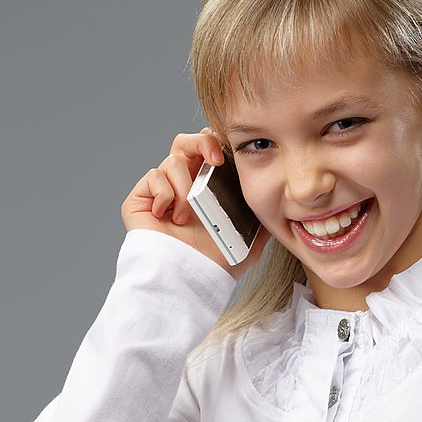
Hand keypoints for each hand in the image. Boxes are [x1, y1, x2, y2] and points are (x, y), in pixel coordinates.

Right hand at [120, 127, 270, 278]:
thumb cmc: (215, 263)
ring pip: (171, 161)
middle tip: (215, 160)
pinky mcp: (140, 199)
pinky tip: (169, 216)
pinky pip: (152, 177)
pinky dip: (164, 194)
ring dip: (184, 187)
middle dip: (201, 142)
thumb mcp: (250, 237)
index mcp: (206, 186)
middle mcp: (182, 182)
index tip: (228, 154)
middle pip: (186, 141)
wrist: (187, 280)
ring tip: (187, 216)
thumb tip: (281, 204)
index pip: (208, 149)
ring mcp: (160, 190)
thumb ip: (261, 217)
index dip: (216, 142)